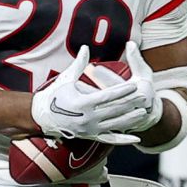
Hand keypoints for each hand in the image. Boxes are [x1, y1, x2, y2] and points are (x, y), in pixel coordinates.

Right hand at [30, 46, 150, 143]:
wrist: (41, 117)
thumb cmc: (54, 95)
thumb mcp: (66, 78)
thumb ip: (78, 64)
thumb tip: (85, 47)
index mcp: (82, 102)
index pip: (107, 96)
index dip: (122, 91)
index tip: (134, 86)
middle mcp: (87, 118)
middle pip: (114, 110)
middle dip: (130, 103)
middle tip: (144, 98)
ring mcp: (89, 129)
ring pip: (114, 125)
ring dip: (130, 119)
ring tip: (142, 113)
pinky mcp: (90, 136)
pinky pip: (110, 139)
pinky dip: (123, 139)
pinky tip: (135, 139)